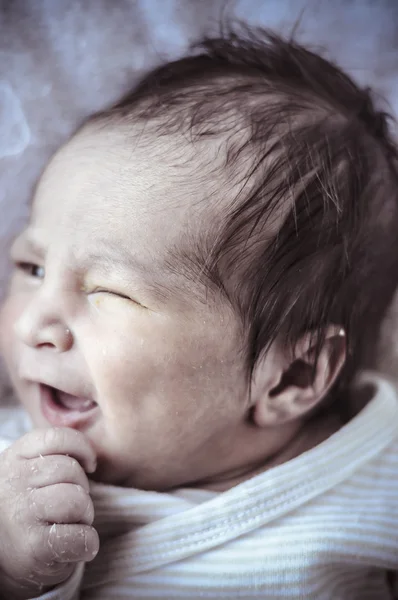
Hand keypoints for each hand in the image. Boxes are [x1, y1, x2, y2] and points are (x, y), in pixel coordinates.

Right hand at [0, 427, 98, 598]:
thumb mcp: (28, 471)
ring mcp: (22, 515)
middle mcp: (14, 482)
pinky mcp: (34, 547)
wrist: (3, 554)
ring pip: (77, 500)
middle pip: (71, 470)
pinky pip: (80, 537)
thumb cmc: (26, 506)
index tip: (89, 465)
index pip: (57, 438)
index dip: (83, 448)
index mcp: (14, 457)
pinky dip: (87, 543)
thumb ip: (52, 456)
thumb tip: (90, 458)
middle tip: (72, 504)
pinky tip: (76, 545)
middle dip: (82, 487)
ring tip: (72, 522)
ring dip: (85, 514)